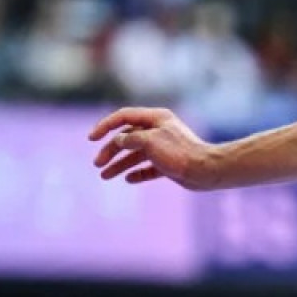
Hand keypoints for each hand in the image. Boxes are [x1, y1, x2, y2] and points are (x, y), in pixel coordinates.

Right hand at [88, 106, 214, 187]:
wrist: (205, 171)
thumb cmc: (179, 153)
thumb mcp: (149, 142)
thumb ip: (130, 139)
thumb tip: (117, 141)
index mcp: (155, 118)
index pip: (123, 117)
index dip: (105, 126)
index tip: (92, 138)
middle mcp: (158, 130)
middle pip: (127, 138)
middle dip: (110, 150)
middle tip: (97, 164)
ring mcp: (163, 147)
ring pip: (135, 154)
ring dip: (119, 164)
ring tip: (105, 176)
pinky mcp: (168, 164)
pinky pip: (148, 167)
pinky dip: (137, 173)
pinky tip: (128, 179)